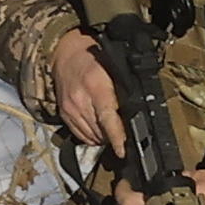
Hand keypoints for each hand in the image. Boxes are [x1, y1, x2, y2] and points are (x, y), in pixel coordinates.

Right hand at [48, 29, 123, 151]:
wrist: (66, 53)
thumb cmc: (96, 60)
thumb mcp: (116, 69)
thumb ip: (126, 90)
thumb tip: (141, 113)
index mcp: (96, 86)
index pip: (108, 118)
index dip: (117, 137)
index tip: (123, 150)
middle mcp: (80, 99)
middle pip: (100, 130)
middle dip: (115, 138)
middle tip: (128, 139)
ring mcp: (69, 108)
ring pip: (91, 136)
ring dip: (104, 139)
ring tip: (115, 134)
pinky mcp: (63, 114)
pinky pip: (80, 134)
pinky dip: (92, 137)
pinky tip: (101, 131)